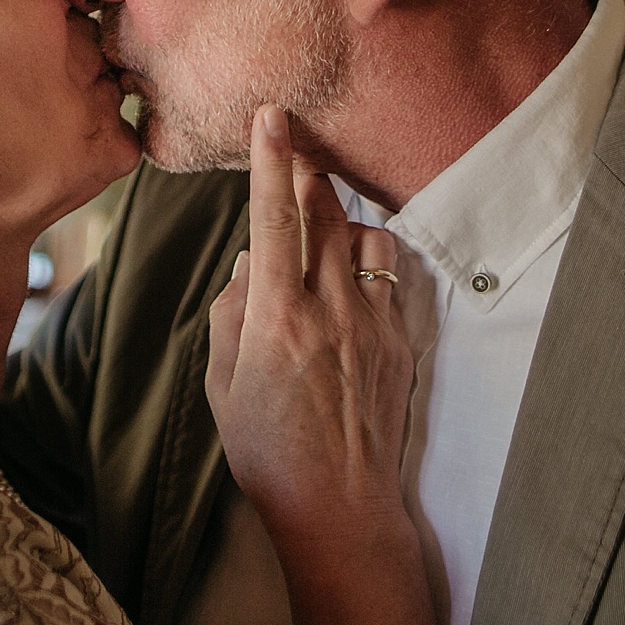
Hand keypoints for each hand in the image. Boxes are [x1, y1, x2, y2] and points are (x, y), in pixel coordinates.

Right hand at [206, 105, 435, 624]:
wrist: (339, 507)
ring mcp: (371, 322)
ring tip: (321, 218)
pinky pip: (388, 273)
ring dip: (341, 214)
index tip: (272, 117)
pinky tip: (351, 269)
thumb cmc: (268, 451)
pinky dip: (368, 256)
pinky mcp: (400, 341)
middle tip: (295, 151)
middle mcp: (329, 310)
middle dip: (306, 174)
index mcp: (276, 318)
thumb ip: (233, 312)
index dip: (270, 160)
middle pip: (324, 212)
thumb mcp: (224, 382)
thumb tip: (251, 261)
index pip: (273, 218)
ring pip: (363, 235)